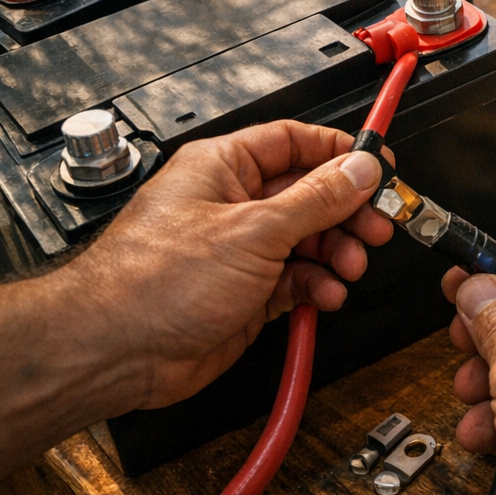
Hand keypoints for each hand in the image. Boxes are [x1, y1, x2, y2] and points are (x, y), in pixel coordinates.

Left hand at [75, 120, 393, 409]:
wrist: (117, 352)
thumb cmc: (152, 283)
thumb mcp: (254, 230)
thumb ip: (317, 199)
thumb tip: (358, 170)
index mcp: (224, 168)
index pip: (295, 142)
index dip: (339, 152)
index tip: (378, 164)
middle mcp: (232, 204)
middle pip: (311, 194)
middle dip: (347, 212)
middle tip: (376, 225)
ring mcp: (240, 249)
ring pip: (310, 240)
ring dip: (337, 254)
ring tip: (348, 267)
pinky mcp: (247, 291)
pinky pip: (298, 279)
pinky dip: (318, 286)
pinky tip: (324, 294)